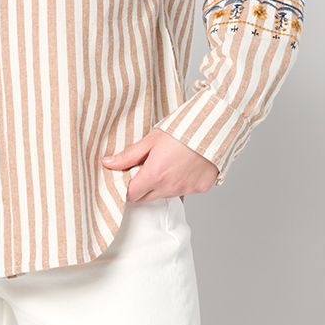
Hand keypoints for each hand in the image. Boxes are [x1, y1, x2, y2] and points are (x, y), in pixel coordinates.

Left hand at [101, 129, 218, 201]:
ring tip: (171, 162)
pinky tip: (187, 165)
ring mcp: (187, 189)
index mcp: (154, 174)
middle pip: (147, 198)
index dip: (128, 187)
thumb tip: (108, 163)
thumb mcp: (153, 139)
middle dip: (144, 187)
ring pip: (166, 195)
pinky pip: (186, 190)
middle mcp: (170, 187)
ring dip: (163, 185)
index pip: (131, 195)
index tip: (131, 177)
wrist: (217, 126)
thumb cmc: (184, 128)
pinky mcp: (201, 188)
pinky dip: (183, 182)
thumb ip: (129, 155)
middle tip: (150, 167)